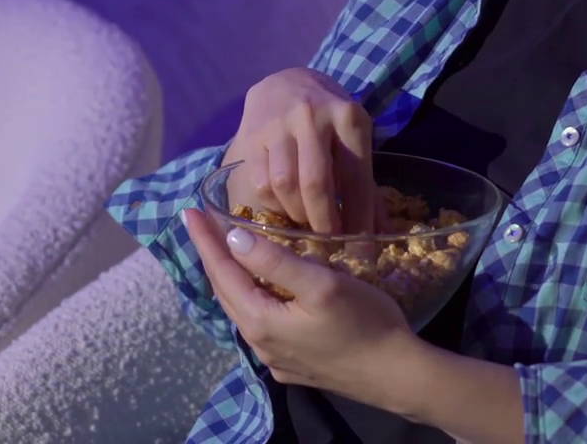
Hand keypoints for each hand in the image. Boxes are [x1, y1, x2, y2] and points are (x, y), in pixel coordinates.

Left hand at [181, 205, 421, 403]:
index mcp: (260, 321)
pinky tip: (264, 290)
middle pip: (227, 293)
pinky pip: (262, 326)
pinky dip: (254, 299)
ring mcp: (276, 359)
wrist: (397, 376)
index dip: (205, 240)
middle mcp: (259, 344)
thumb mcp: (321, 284)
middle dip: (214, 257)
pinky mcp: (294, 366)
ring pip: (243, 310)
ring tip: (229, 251)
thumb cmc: (365, 323)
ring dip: (233, 279)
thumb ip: (274, 261)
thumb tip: (232, 239)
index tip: (189, 211)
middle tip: (205, 225)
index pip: (222, 272)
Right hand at [221, 68, 376, 235]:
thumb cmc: (328, 118)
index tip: (361, 256)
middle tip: (329, 246)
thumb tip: (383, 234)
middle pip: (316, 185)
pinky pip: (261, 183)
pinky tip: (284, 208)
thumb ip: (366, 185)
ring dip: (297, 215)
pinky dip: (274, 206)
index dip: (359, 222)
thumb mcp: (354, 139)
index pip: (355, 179)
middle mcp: (312, 117)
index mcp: (348, 118)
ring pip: (285, 186)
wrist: (286, 82)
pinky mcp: (252, 135)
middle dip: (324, 224)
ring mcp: (279, 125)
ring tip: (306, 225)